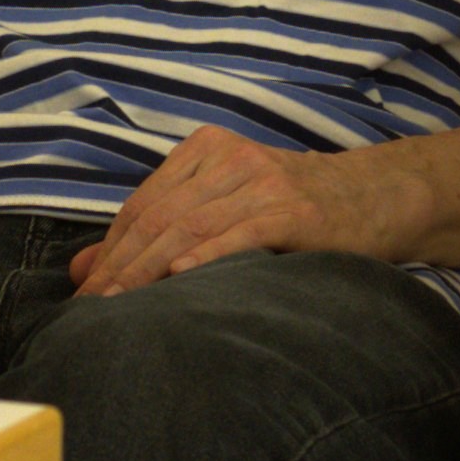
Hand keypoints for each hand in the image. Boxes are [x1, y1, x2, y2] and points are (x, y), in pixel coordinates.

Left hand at [70, 125, 399, 295]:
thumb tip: (81, 268)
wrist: (378, 196)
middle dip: (119, 266)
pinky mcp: (294, 211)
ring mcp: (263, 182)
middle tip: (90, 310)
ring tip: (118, 307)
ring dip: (148, 270)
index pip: (143, 204)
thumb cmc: (296, 208)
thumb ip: (158, 230)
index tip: (83, 293)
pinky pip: (241, 232)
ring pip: (190, 226)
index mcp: (206, 150)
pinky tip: (180, 276)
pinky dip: (207, 254)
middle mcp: (229, 159)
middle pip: (159, 216)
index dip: (108, 250)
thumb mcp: (223, 207)